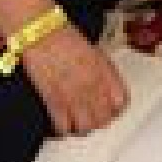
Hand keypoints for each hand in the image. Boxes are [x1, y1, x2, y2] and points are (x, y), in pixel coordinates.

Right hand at [20, 21, 128, 136]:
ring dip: (84, 127)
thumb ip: (104, 72)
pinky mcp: (53, 101)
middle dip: (101, 119)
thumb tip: (110, 89)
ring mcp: (72, 94)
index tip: (112, 107)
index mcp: (104, 70)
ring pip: (86, 127)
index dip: (117, 107)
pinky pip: (64, 127)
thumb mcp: (94, 50)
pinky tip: (64, 122)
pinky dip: (64, 129)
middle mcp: (91, 84)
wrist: (40, 32)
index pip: (121, 101)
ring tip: (79, 121)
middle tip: (94, 116)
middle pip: (105, 118)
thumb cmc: (65, 37)